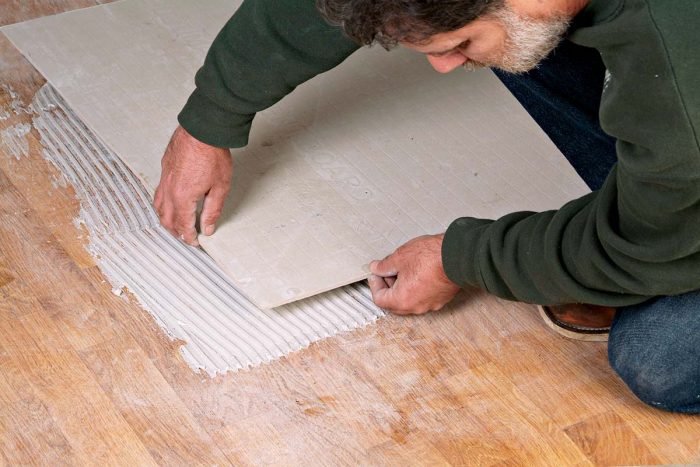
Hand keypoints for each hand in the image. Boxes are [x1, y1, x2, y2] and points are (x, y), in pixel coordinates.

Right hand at [154, 125, 232, 245]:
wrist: (202, 129)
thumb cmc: (213, 154)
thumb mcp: (220, 187)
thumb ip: (212, 210)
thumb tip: (207, 228)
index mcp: (182, 197)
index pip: (183, 225)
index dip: (189, 237)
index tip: (195, 242)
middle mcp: (169, 190)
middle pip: (167, 219)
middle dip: (175, 232)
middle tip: (186, 237)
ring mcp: (164, 178)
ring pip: (159, 206)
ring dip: (167, 219)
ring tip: (176, 224)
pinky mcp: (164, 168)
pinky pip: (158, 192)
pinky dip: (163, 204)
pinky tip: (171, 203)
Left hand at [368, 234, 460, 314]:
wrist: (459, 256)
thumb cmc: (431, 257)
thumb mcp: (400, 257)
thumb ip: (384, 265)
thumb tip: (376, 268)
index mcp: (402, 300)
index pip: (380, 299)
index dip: (375, 284)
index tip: (376, 273)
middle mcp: (416, 307)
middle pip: (394, 302)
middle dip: (389, 286)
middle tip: (388, 270)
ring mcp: (431, 304)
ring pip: (410, 300)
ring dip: (403, 287)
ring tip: (404, 269)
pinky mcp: (442, 298)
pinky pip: (423, 297)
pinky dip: (417, 288)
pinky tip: (418, 272)